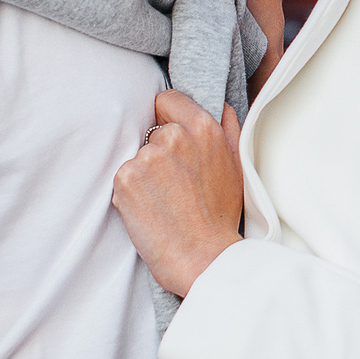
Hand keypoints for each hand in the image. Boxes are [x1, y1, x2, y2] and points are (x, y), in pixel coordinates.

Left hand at [113, 90, 244, 297]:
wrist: (203, 258)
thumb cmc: (221, 217)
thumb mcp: (237, 165)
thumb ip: (227, 127)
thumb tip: (218, 104)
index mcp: (204, 128)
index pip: (167, 100)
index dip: (168, 120)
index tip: (174, 145)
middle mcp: (174, 137)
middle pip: (151, 131)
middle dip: (158, 152)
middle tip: (174, 185)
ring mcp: (147, 157)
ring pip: (136, 156)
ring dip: (144, 175)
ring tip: (164, 201)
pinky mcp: (125, 178)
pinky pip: (122, 177)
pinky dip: (130, 193)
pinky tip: (150, 211)